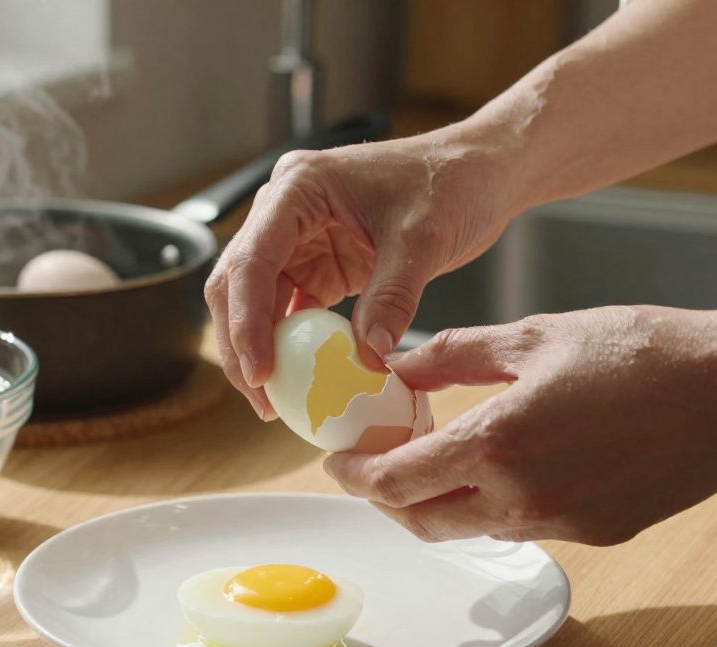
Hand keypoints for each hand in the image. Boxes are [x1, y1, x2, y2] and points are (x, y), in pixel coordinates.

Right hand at [204, 126, 518, 419]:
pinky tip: (301, 381)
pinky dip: (291, 347)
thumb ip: (392, 298)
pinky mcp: (317, 265)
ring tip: (275, 402)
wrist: (479, 173)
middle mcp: (285, 210)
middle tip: (262, 400)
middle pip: (237, 283)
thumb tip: (367, 359)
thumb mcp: (422, 239)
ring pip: (256, 302)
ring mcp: (298, 239)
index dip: (247, 319)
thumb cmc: (451, 182)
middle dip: (241, 343)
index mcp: (299, 187)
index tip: (260, 372)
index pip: (253, 259)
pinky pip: (291, 311)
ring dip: (261, 350)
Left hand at [323, 305, 716, 545]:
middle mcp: (523, 497)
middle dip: (386, 499)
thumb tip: (395, 368)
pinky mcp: (595, 534)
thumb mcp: (533, 336)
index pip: (395, 482)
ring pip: (471, 527)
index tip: (335, 462)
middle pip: (422, 521)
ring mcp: (560, 523)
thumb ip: (452, 356)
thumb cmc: (639, 351)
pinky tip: (503, 463)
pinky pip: (522, 526)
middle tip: (371, 467)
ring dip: (438, 501)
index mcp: (498, 441)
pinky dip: (494, 502)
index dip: (354, 476)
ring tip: (432, 458)